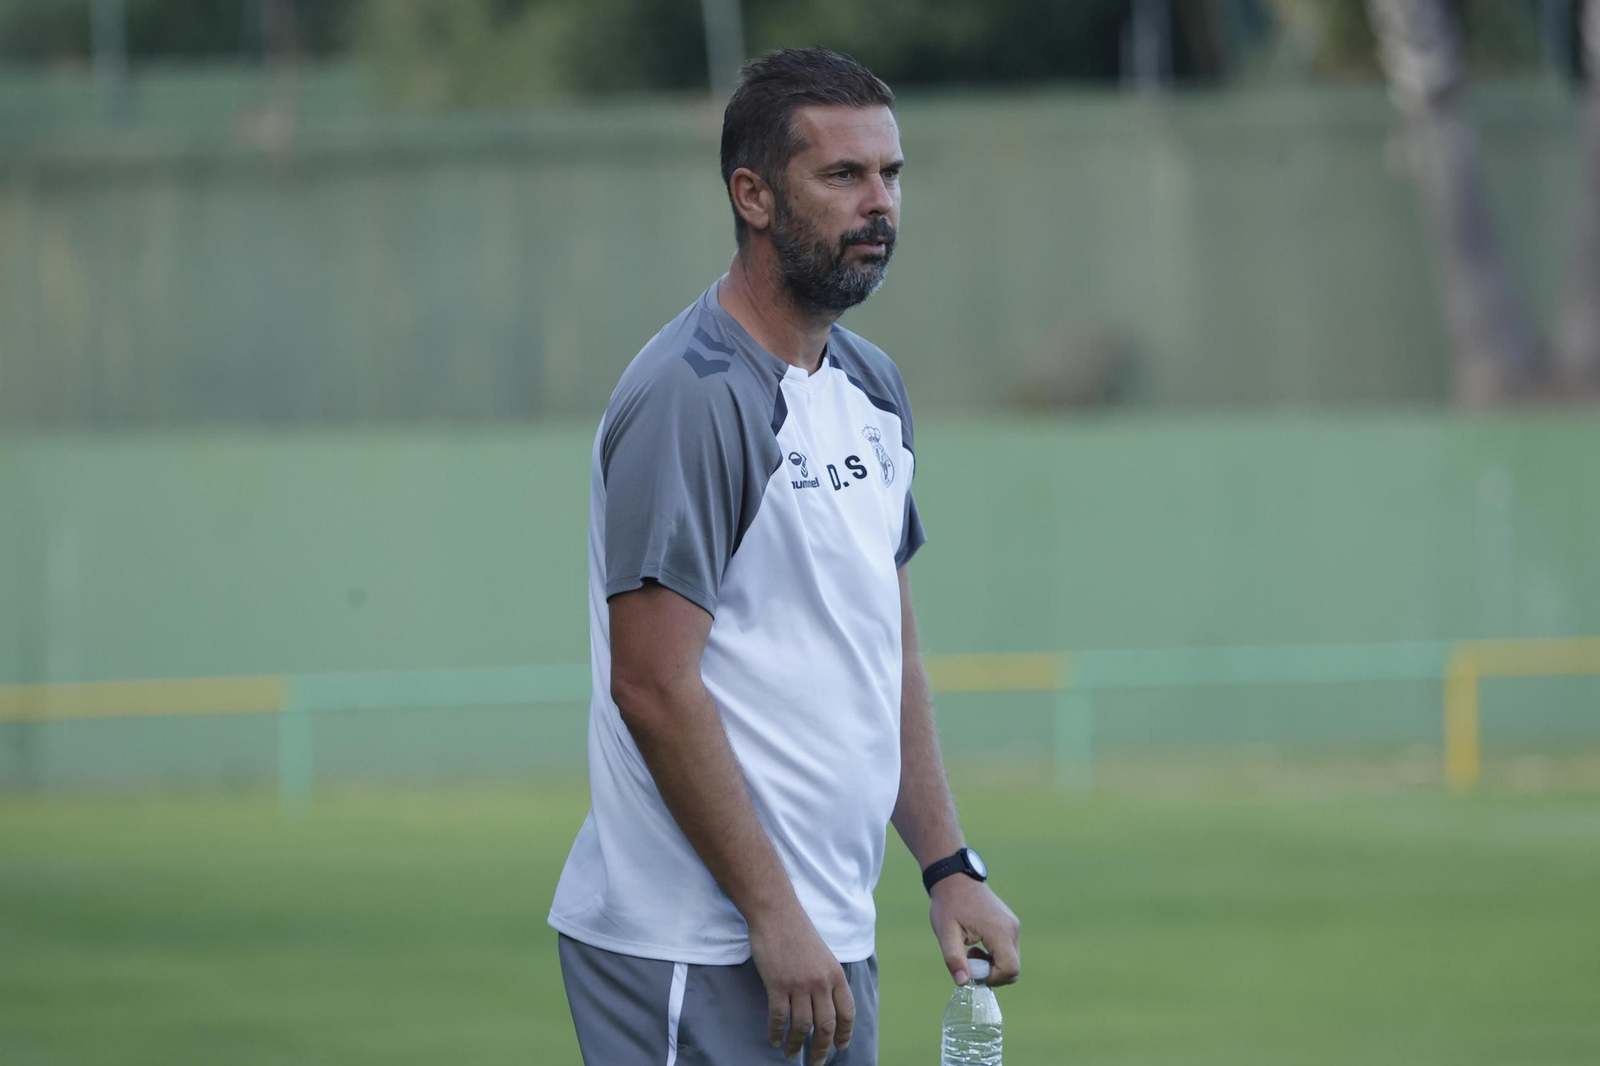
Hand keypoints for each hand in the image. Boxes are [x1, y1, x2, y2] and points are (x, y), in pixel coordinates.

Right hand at [748, 904, 855, 1063]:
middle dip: (821, 1048)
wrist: (776, 913)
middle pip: (826, 1025)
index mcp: (836, 974)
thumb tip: (827, 1003)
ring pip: (802, 1026)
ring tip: (790, 1054)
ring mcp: (799, 984)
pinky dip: (776, 1032)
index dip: (845, 1034)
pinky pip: (779, 1017)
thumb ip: (827, 978)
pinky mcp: (777, 984)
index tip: (840, 1047)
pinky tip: (774, 1039)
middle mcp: (821, 982)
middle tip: (816, 1062)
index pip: (847, 1012)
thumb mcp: (823, 954)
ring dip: (796, 1044)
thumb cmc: (798, 932)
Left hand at [930, 876, 1020, 985]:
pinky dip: (995, 955)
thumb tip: (963, 982)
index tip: (973, 971)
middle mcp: (1012, 929)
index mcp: (999, 931)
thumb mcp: (946, 933)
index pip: (1010, 968)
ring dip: (992, 964)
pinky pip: (1009, 950)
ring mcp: (1013, 926)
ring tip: (971, 950)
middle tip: (969, 960)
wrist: (955, 879)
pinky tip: (977, 945)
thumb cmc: (949, 905)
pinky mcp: (1011, 925)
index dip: (993, 978)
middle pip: (1013, 967)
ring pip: (1011, 960)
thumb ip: (954, 959)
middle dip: (991, 972)